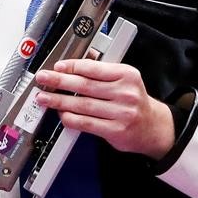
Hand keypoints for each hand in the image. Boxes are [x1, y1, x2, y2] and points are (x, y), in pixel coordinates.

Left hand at [33, 58, 175, 159]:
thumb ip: (102, 73)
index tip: (57, 67)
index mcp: (127, 75)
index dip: (73, 67)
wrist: (154, 127)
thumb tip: (72, 68)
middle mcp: (125, 93)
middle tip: (44, 79)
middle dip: (60, 81)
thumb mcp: (125, 80)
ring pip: (83, 105)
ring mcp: (121, 113)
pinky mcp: (115, 130)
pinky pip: (87, 123)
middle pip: (85, 85)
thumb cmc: (134, 101)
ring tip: (44, 98)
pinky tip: (61, 114)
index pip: (94, 68)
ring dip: (60, 101)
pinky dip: (71, 118)